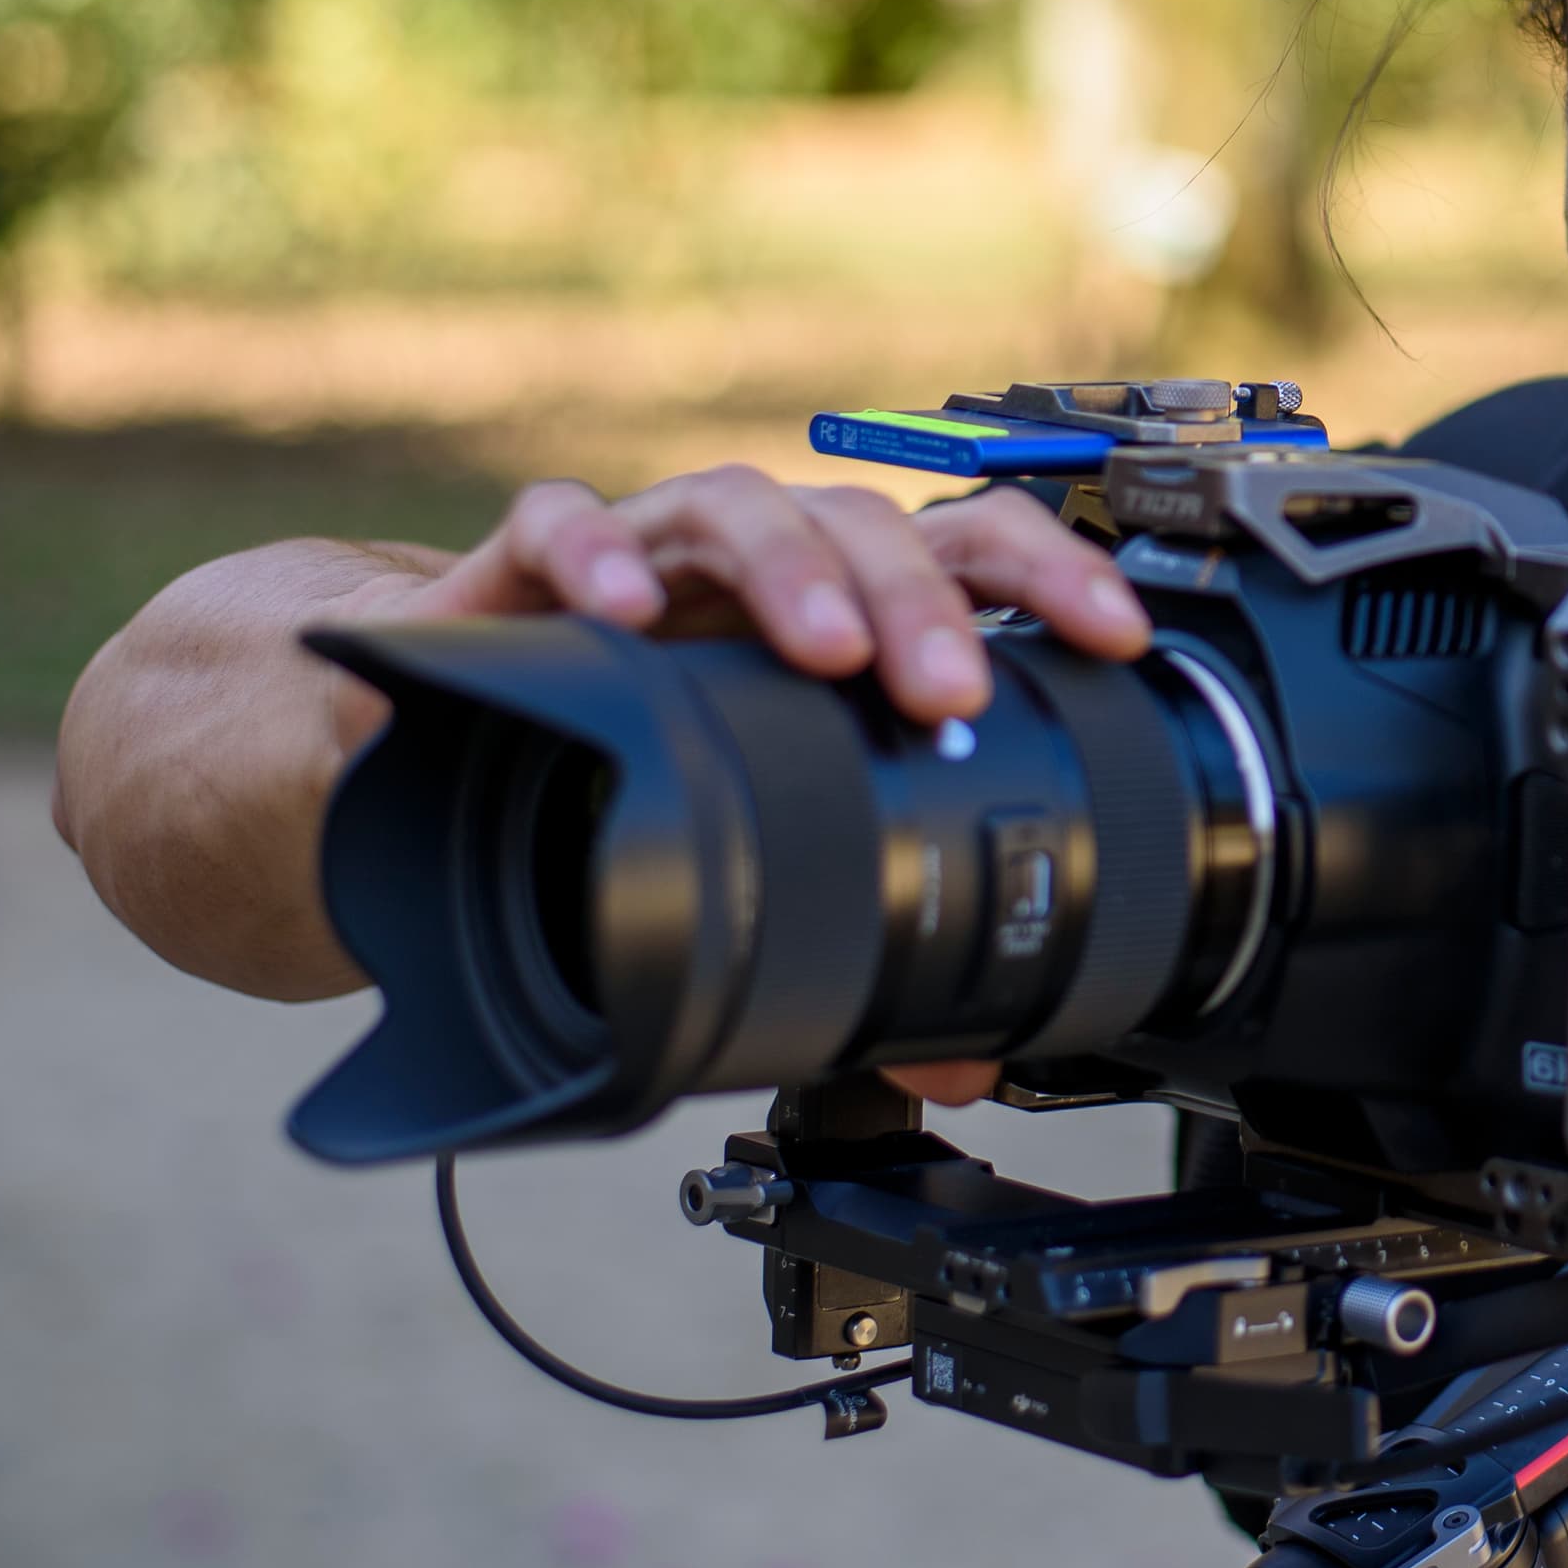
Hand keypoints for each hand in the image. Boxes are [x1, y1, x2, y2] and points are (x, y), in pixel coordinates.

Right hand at [329, 466, 1149, 1109]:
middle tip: (946, 693)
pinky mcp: (525, 566)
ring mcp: (653, 553)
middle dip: (922, 602)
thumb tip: (964, 1063)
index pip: (971, 556)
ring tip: (823, 646)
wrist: (452, 741)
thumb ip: (863, 947)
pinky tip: (625, 611)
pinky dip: (593, 550)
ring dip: (794, 569)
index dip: (1051, 579)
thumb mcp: (761, 857)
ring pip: (738, 505)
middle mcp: (764, 569)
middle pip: (869, 528)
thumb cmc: (636, 770)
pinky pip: (556, 521)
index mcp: (848, 618)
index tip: (1114, 638)